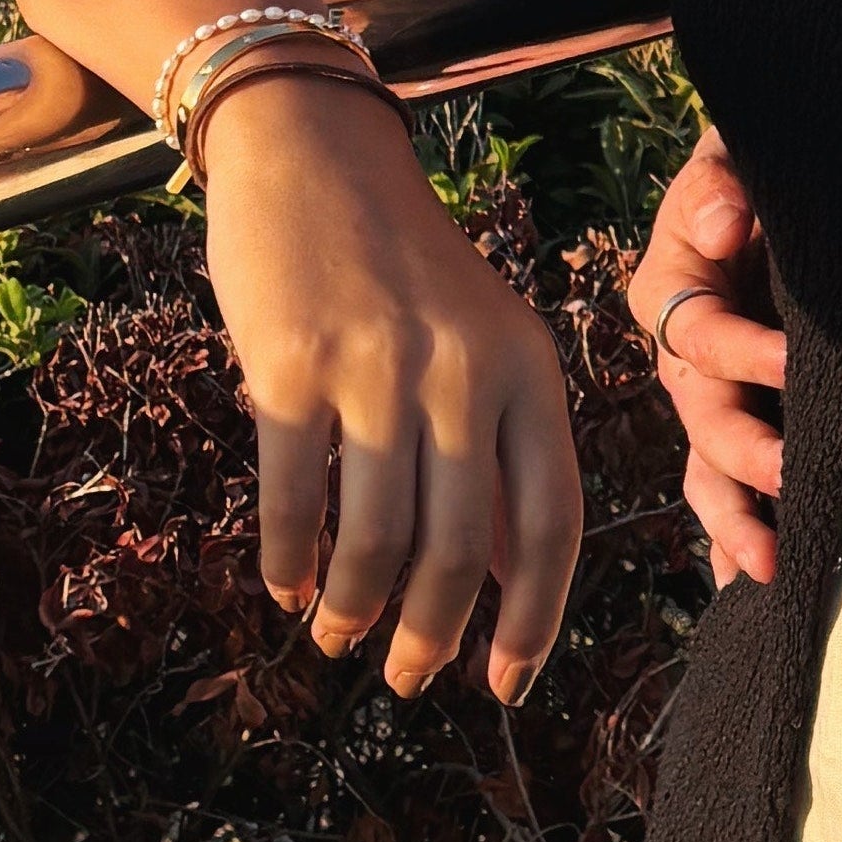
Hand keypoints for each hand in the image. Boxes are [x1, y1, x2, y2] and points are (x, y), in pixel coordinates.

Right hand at [200, 74, 584, 701]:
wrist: (315, 156)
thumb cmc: (406, 266)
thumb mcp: (485, 344)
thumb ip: (503, 453)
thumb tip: (512, 581)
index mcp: (530, 369)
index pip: (554, 523)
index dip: (535, 619)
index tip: (506, 685)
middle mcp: (464, 372)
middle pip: (461, 551)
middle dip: (433, 638)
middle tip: (408, 678)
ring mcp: (378, 368)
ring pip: (375, 538)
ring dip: (353, 610)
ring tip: (337, 636)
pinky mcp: (292, 366)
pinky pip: (295, 497)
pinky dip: (290, 562)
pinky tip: (287, 588)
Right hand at [625, 126, 790, 585]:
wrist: (776, 180)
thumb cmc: (754, 170)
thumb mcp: (732, 158)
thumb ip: (720, 184)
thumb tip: (722, 225)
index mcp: (670, 290)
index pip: (700, 331)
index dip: (743, 350)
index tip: (792, 362)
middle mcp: (680, 356)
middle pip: (702, 415)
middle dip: (744, 453)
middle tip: (791, 475)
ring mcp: (705, 398)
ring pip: (706, 470)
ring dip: (734, 519)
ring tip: (768, 566)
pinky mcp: (734, 423)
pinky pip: (723, 489)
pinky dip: (735, 536)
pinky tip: (753, 583)